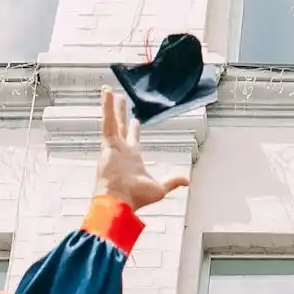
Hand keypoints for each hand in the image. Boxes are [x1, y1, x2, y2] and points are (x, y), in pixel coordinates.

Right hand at [98, 88, 189, 210]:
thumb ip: (172, 181)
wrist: (119, 201)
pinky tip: (106, 94)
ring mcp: (113, 146)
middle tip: (119, 100)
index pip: (133, 139)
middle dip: (120, 113)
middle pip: (121, 126)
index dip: (134, 129)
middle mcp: (121, 150)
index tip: (135, 120)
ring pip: (112, 121)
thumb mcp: (159, 187)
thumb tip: (186, 180)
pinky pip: (107, 121)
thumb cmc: (134, 198)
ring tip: (109, 91)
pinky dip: (106, 107)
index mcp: (131, 158)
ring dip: (111, 106)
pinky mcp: (107, 143)